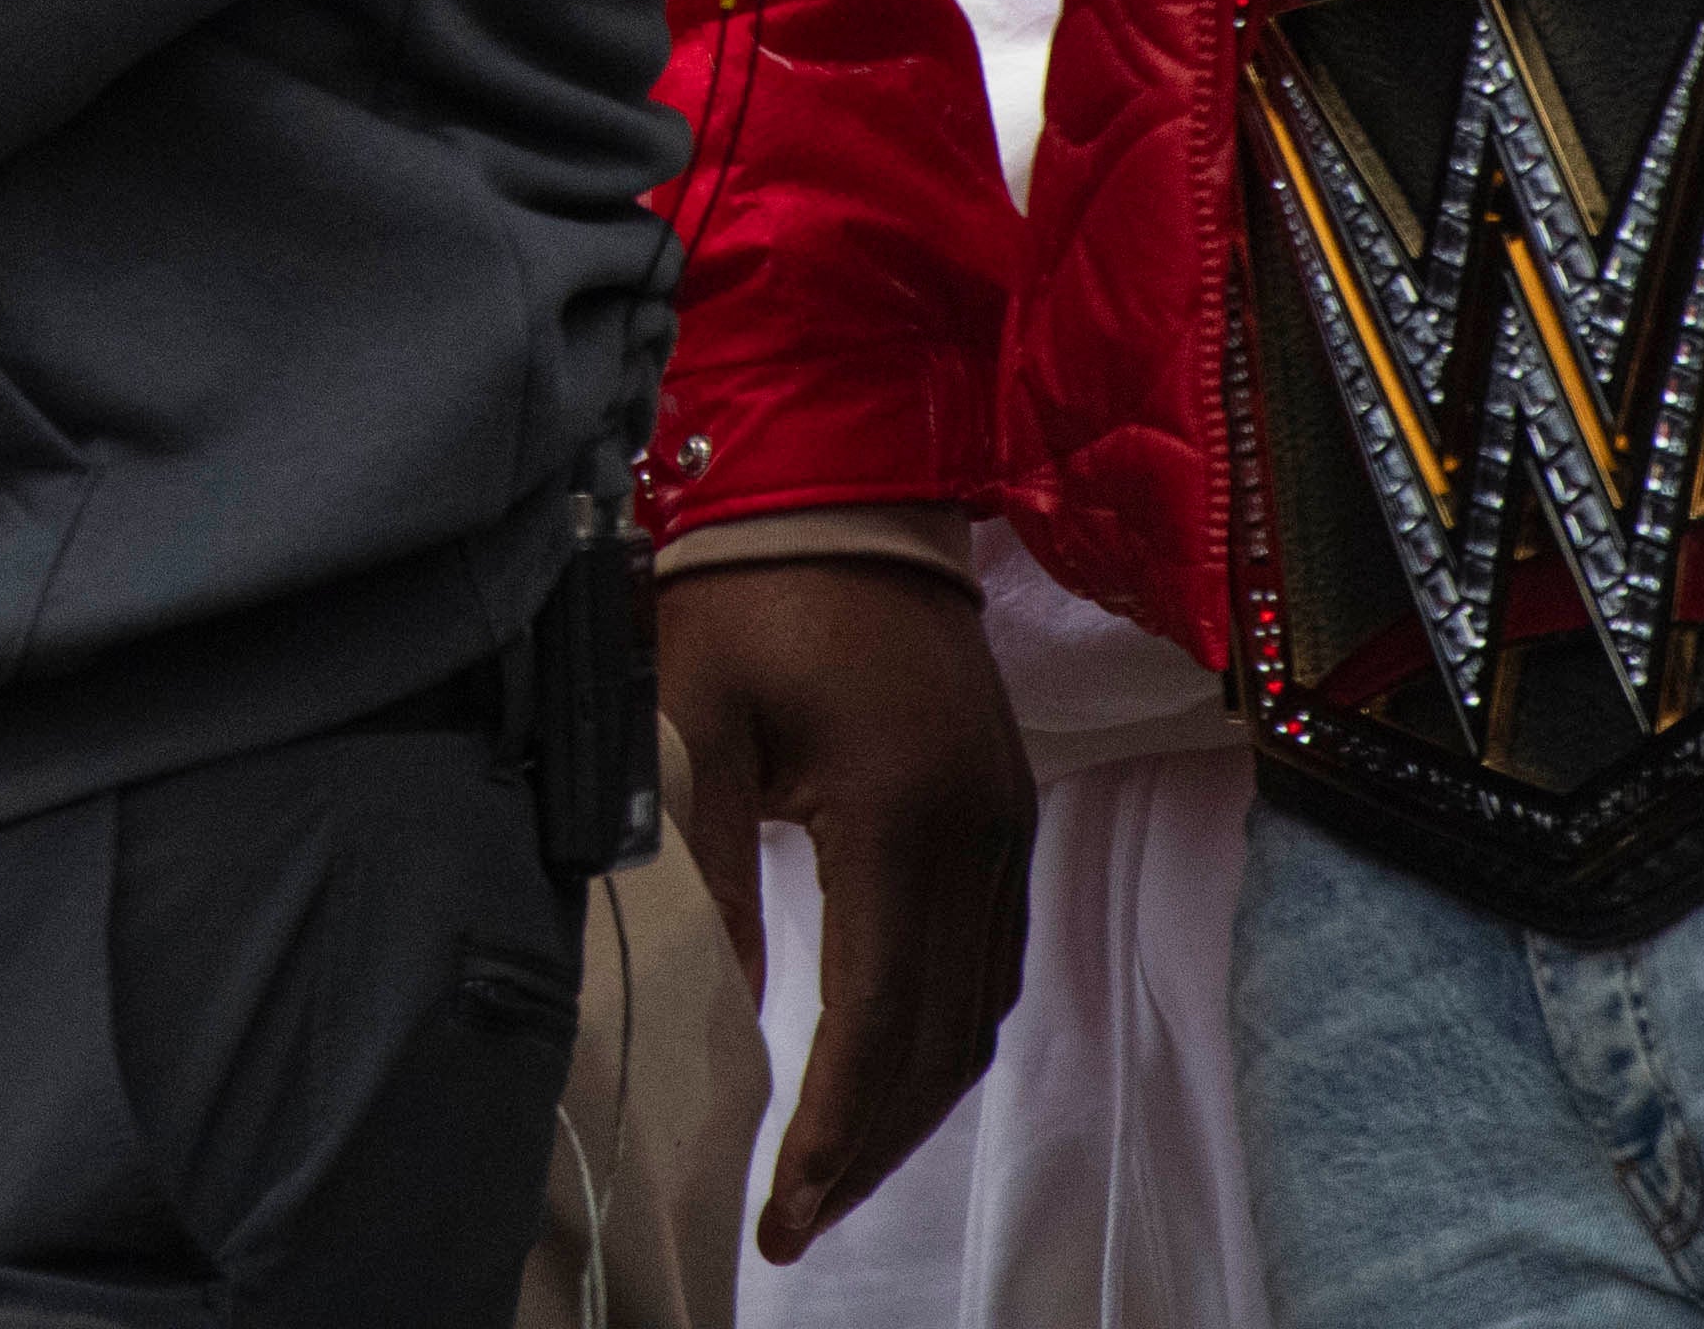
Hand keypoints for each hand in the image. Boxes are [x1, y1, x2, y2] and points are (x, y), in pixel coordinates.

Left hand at [658, 550, 1029, 1263]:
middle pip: (940, 1042)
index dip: (831, 1131)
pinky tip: (891, 1074)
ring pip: (979, 1013)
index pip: (876, 1021)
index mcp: (898, 814)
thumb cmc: (746, 591)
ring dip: (913, 1104)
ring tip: (834, 1171)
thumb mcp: (695, 721)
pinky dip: (944, 1035)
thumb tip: (720, 1016)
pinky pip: (992, 960)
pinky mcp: (1007, 811)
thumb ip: (709, 871)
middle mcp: (977, 836)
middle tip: (796, 1220)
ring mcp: (1006, 825)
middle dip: (869, 1146)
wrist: (843, 482)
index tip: (777, 1209)